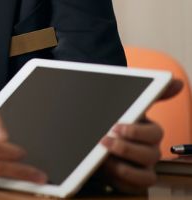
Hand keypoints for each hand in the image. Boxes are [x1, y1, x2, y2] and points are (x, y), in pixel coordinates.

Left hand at [98, 78, 183, 193]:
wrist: (94, 143)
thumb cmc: (113, 124)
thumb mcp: (123, 107)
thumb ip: (148, 95)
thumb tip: (176, 81)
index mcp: (148, 132)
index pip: (155, 132)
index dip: (137, 131)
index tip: (118, 126)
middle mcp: (150, 151)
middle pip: (150, 154)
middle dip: (126, 148)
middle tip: (105, 140)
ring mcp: (143, 169)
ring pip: (146, 175)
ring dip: (124, 168)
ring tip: (104, 158)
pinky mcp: (133, 183)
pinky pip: (135, 188)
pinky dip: (121, 181)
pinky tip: (107, 171)